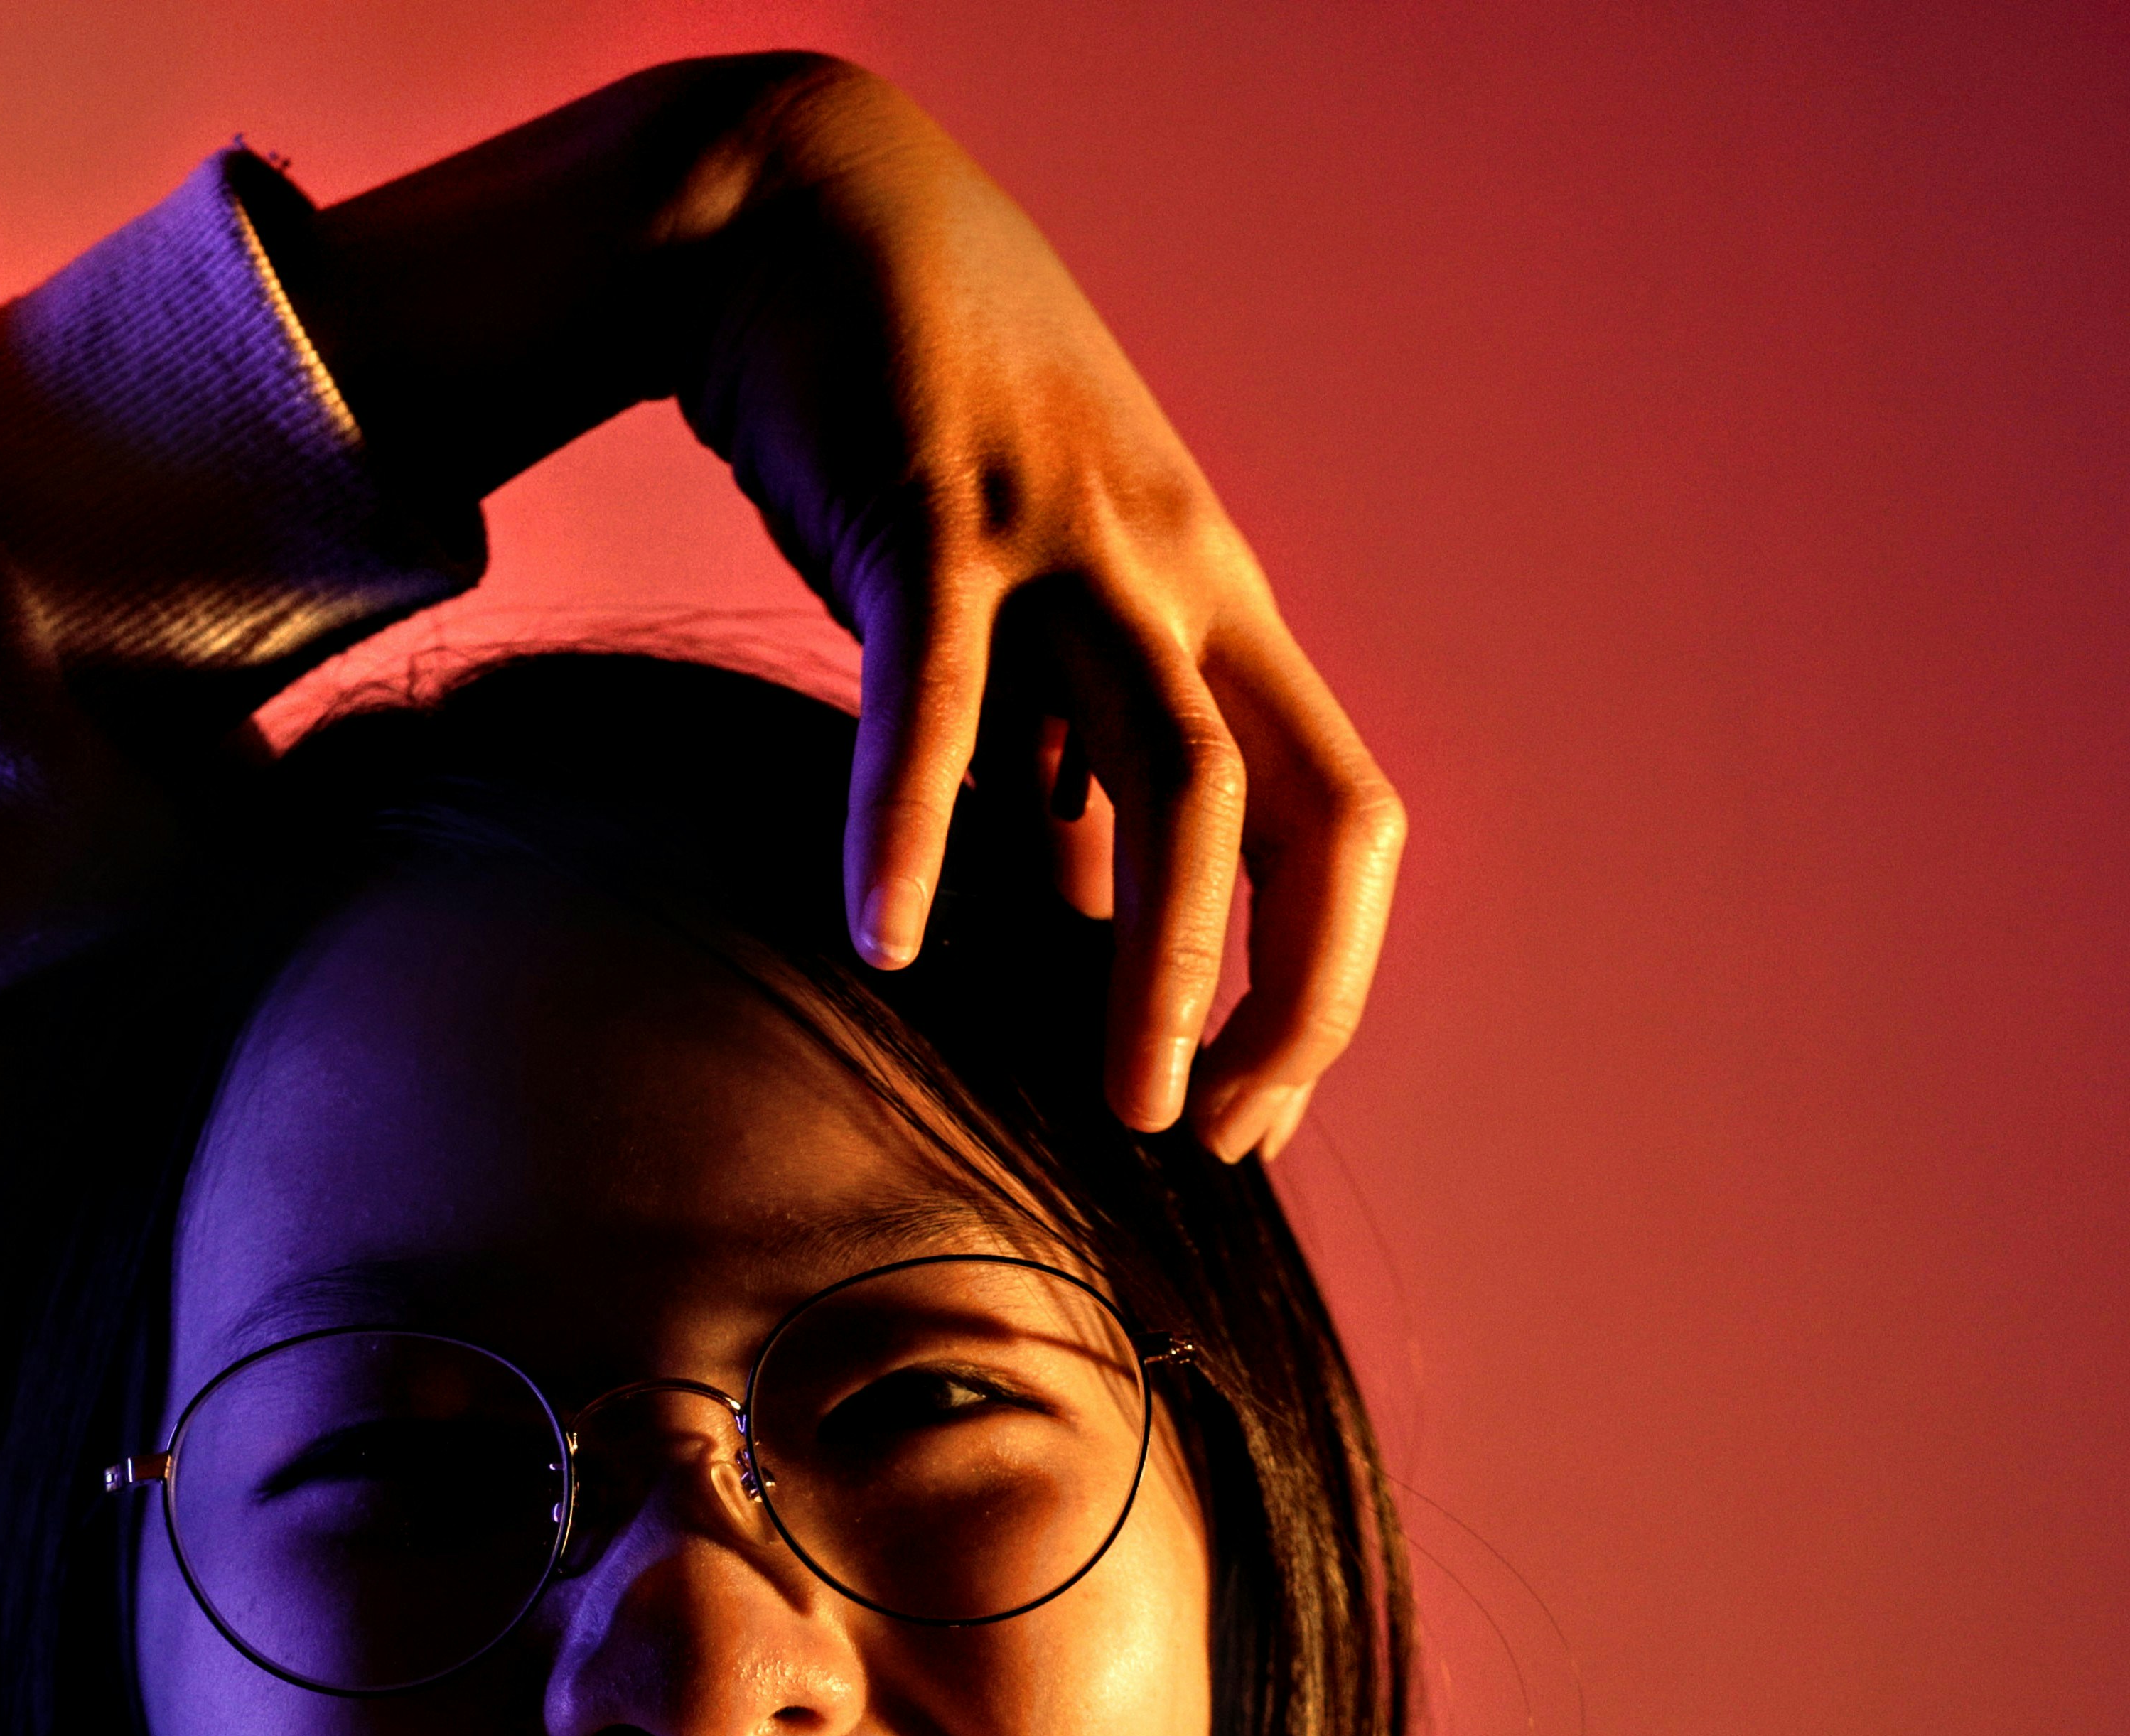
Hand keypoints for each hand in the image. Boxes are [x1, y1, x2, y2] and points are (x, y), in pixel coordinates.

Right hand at [287, 57, 1398, 1160]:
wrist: (795, 205)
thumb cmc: (908, 422)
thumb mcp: (1024, 603)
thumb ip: (1062, 753)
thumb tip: (1085, 908)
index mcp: (1211, 607)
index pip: (1334, 821)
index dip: (1315, 982)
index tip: (1242, 1105)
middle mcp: (1177, 576)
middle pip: (1309, 816)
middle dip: (1293, 1002)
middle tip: (1214, 1137)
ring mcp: (1068, 538)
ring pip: (1176, 781)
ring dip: (1161, 967)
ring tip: (1122, 1105)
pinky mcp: (934, 506)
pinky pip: (942, 692)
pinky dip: (920, 824)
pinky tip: (890, 939)